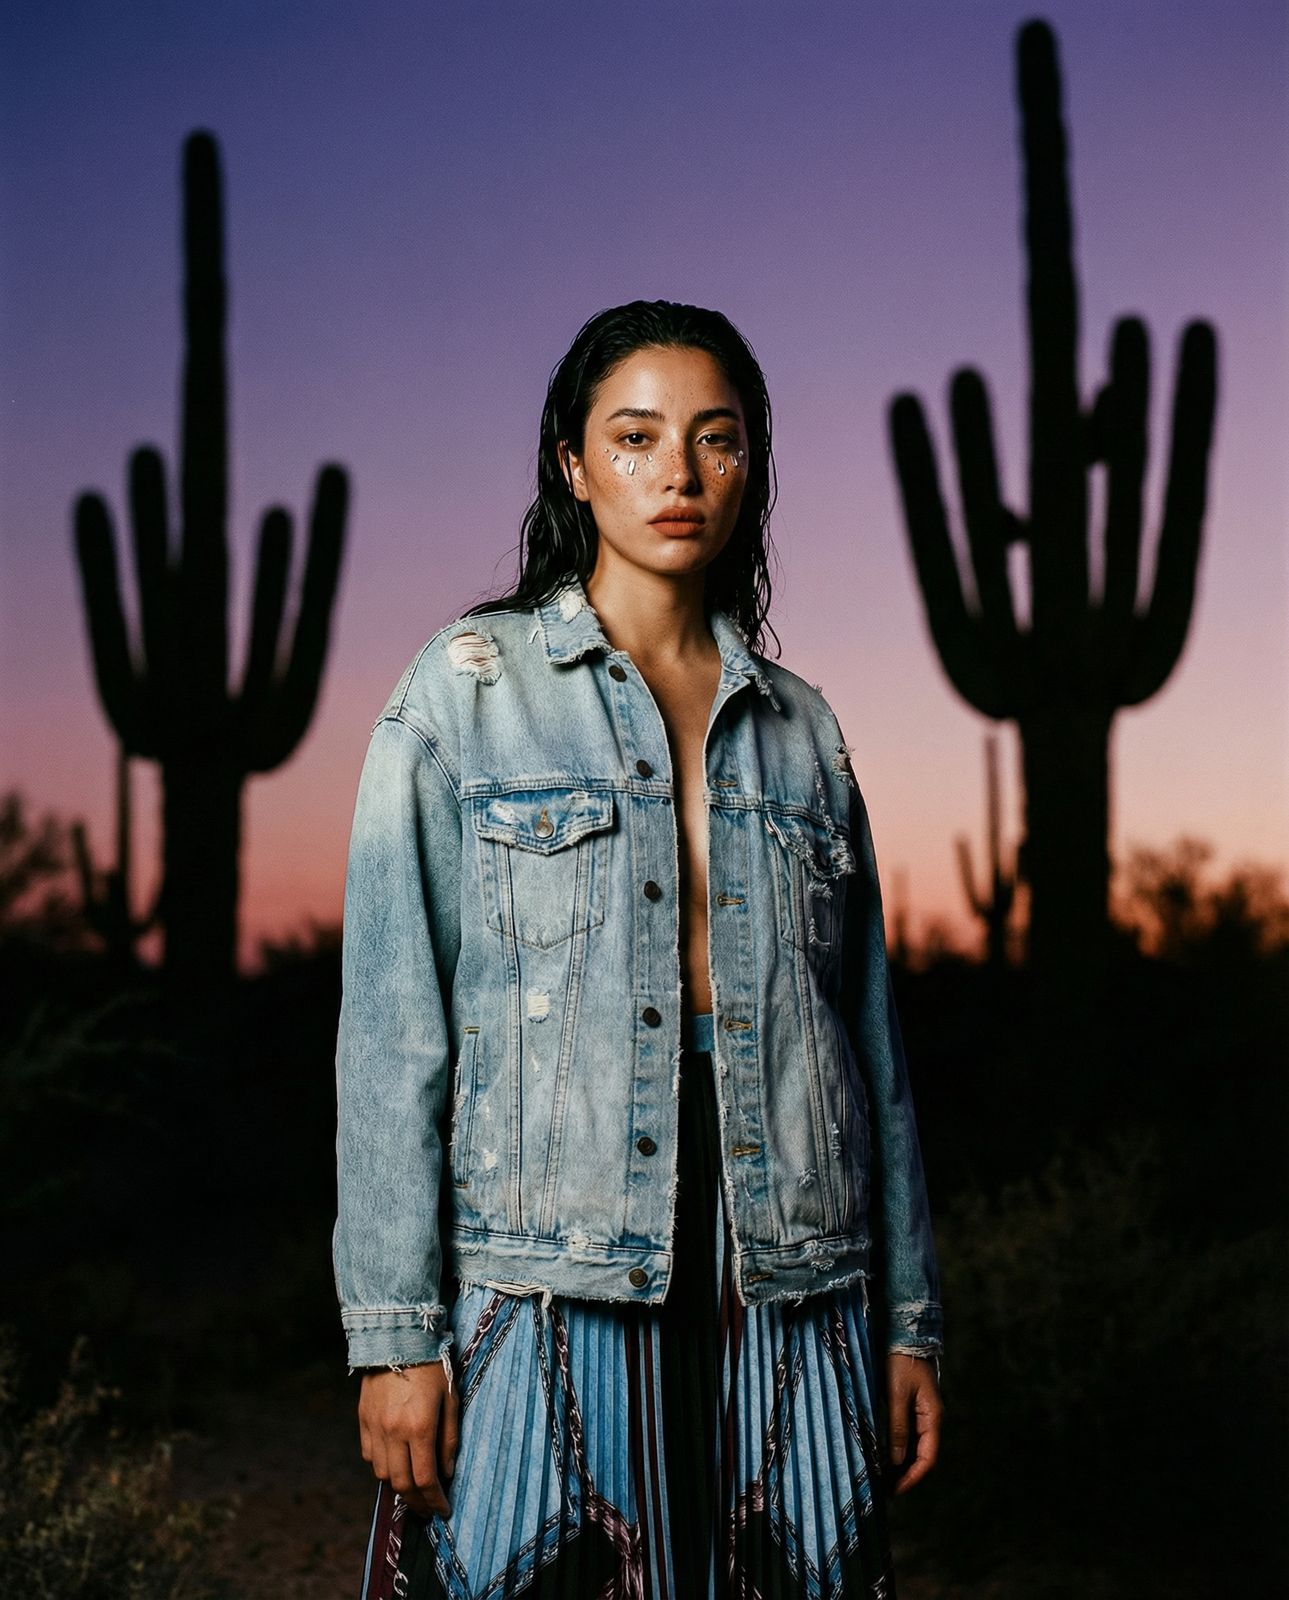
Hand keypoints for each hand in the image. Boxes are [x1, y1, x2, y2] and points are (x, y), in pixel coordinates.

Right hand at [358, 1361, 459, 1518]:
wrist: (398, 1337)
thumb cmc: (431, 1366)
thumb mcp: (450, 1399)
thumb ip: (449, 1439)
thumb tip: (447, 1472)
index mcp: (420, 1427)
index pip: (426, 1479)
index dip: (435, 1500)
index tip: (443, 1510)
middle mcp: (394, 1432)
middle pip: (402, 1484)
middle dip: (416, 1502)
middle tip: (428, 1509)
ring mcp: (375, 1427)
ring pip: (383, 1474)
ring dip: (399, 1486)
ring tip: (413, 1490)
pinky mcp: (363, 1420)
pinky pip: (370, 1456)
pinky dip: (382, 1467)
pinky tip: (395, 1465)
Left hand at [885, 1351, 941, 1494]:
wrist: (905, 1334)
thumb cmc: (901, 1362)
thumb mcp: (896, 1394)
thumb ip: (897, 1426)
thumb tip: (897, 1460)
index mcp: (932, 1417)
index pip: (928, 1457)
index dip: (913, 1476)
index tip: (897, 1490)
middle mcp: (931, 1418)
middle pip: (923, 1454)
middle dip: (907, 1474)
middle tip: (887, 1489)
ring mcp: (922, 1411)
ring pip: (915, 1445)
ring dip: (903, 1462)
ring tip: (884, 1476)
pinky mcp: (912, 1405)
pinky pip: (908, 1432)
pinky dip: (899, 1445)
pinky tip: (886, 1452)